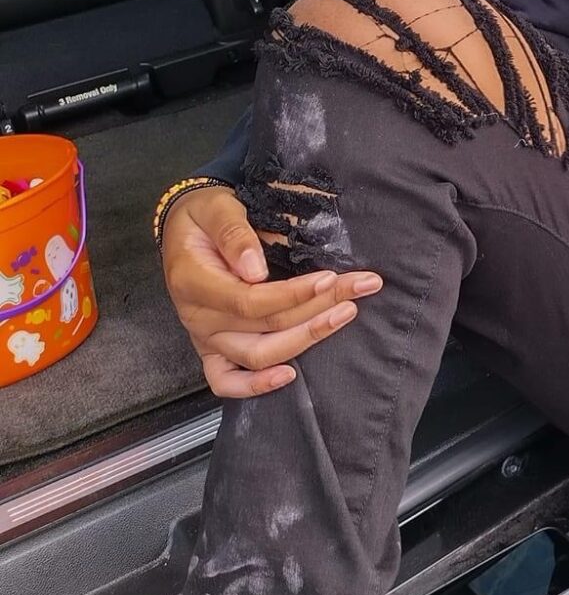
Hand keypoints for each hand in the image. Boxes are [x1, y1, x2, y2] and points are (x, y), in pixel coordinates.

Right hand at [160, 185, 381, 399]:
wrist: (184, 228)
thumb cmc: (203, 216)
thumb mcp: (216, 208)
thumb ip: (234, 234)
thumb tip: (254, 268)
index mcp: (195, 283)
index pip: (252, 300)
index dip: (294, 294)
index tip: (330, 279)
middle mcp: (199, 317)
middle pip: (266, 327)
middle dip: (319, 308)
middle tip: (359, 287)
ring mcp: (205, 338)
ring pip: (258, 355)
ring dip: (307, 338)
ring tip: (344, 314)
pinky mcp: (211, 350)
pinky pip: (226, 382)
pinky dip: (255, 386)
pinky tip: (289, 376)